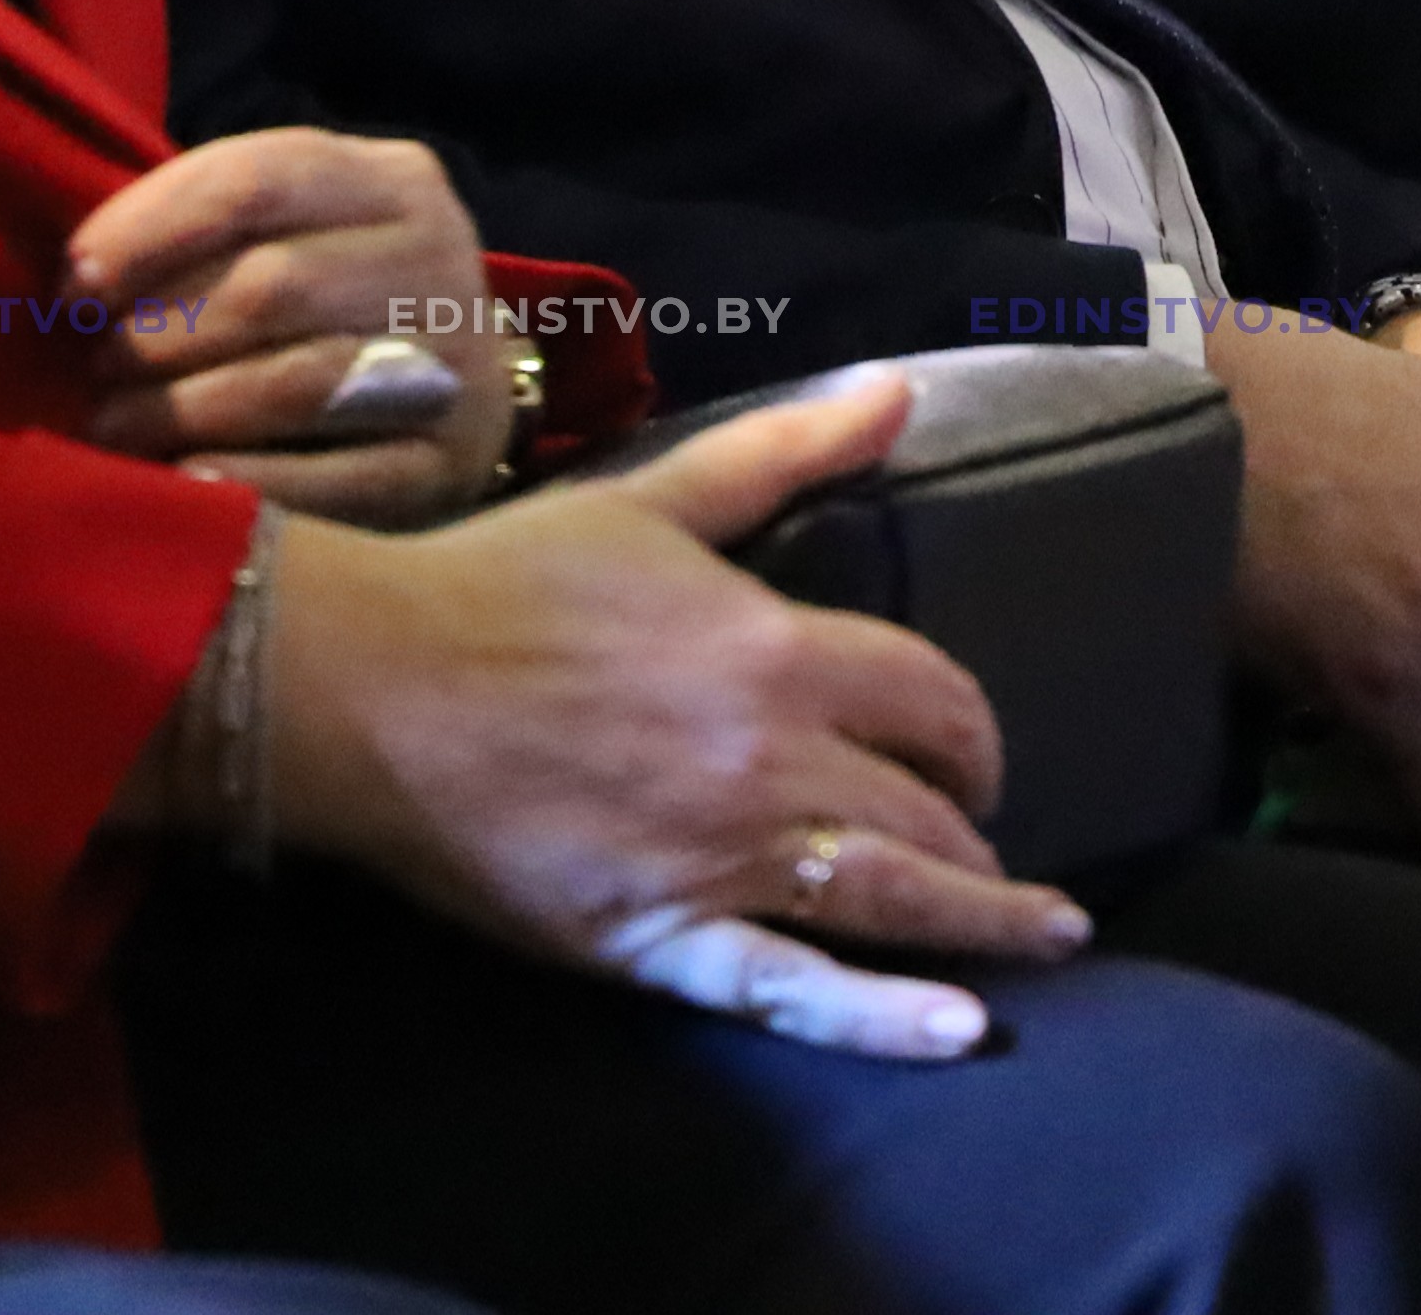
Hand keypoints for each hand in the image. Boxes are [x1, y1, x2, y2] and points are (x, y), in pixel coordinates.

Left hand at [69, 127, 518, 524]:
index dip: (147, 231)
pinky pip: (333, 476)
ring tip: (117, 431)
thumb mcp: (301, 232)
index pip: (254, 181)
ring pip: (297, 381)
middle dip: (159, 334)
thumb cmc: (341, 304)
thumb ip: (213, 231)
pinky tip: (184, 483)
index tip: (73, 288)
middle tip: (96, 372)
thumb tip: (80, 278)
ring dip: (183, 410)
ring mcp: (457, 363)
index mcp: (392, 180)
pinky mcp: (451, 462)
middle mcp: (439, 256)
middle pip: (272, 286)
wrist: (468, 397)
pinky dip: (245, 479)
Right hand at [270, 379, 1091, 1056]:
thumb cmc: (505, 585)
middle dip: (979, 827)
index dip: (970, 728)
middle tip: (996, 850)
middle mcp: (769, 760)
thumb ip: (786, 452)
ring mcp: (718, 860)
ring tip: (1051, 940)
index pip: (931, 695)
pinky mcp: (658, 942)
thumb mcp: (655, 498)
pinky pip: (792, 993)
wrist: (369, 686)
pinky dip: (885, 1021)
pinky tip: (963, 1031)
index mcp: (775, 651)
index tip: (968, 751)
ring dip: (987, 921)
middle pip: (927, 805)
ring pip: (890, 897)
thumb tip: (899, 390)